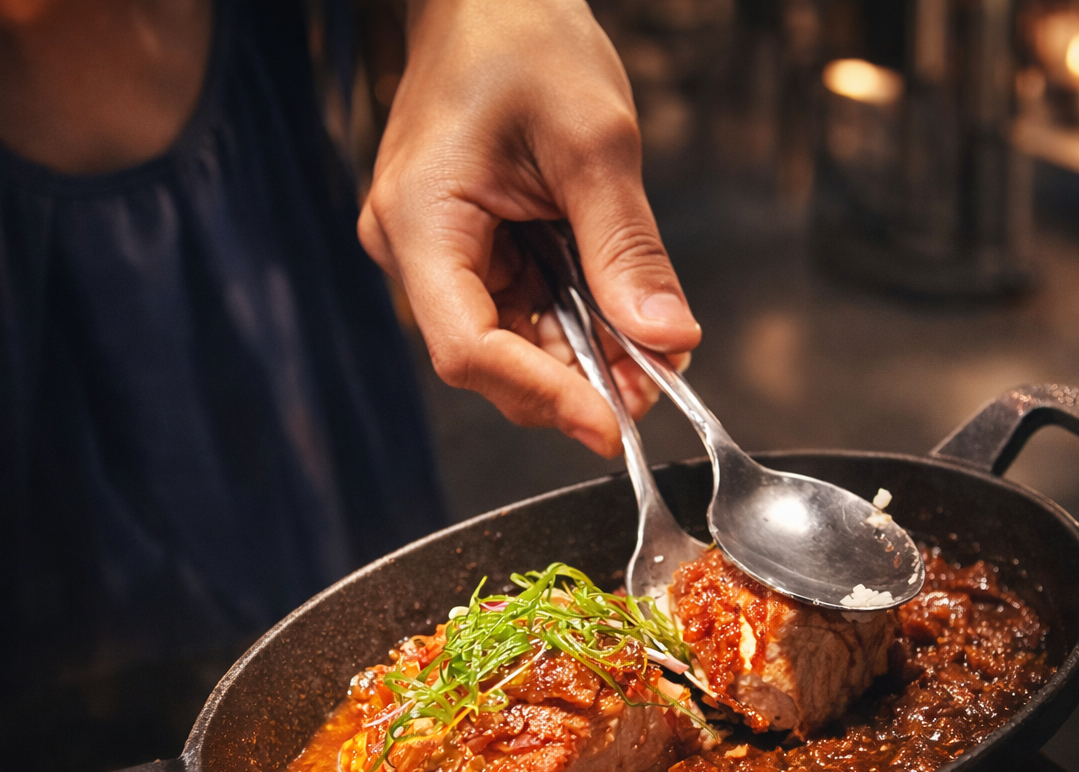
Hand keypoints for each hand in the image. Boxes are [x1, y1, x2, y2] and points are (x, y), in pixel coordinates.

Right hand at [357, 0, 699, 457]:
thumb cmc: (523, 37)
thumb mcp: (596, 141)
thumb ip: (627, 249)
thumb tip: (667, 338)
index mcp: (421, 220)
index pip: (470, 348)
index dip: (546, 398)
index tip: (615, 426)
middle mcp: (412, 247)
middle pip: (490, 358)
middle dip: (579, 382)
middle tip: (659, 383)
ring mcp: (436, 250)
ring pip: (511, 342)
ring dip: (585, 358)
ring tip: (656, 350)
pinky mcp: (467, 245)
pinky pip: (520, 307)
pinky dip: (575, 324)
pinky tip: (624, 321)